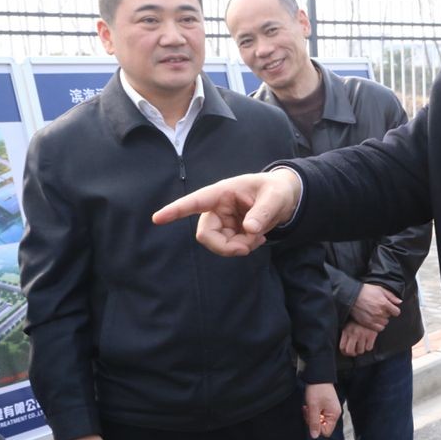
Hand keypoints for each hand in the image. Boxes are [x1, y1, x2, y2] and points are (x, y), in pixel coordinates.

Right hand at [151, 168, 302, 256]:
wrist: (283, 199)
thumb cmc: (276, 191)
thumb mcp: (275, 198)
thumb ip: (263, 212)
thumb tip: (250, 230)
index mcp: (222, 193)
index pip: (195, 202)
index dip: (175, 210)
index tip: (157, 218)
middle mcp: (216, 207)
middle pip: (206, 234)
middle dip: (226, 247)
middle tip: (248, 248)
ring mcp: (221, 221)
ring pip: (217, 244)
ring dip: (239, 247)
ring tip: (259, 238)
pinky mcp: (228, 232)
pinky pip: (229, 247)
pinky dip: (244, 247)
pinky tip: (257, 239)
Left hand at [303, 383, 340, 438]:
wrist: (318, 377)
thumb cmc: (317, 390)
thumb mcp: (313, 408)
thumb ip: (314, 423)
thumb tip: (314, 436)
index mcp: (334, 415)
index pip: (326, 431)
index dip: (316, 427)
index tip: (311, 418)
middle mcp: (334, 413)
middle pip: (322, 426)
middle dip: (313, 420)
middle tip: (308, 411)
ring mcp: (330, 409)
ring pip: (319, 420)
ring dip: (312, 415)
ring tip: (309, 407)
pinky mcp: (326, 406)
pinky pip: (319, 414)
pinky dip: (313, 411)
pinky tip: (310, 405)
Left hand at [339, 321, 378, 356]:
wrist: (371, 313)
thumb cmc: (358, 321)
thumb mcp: (348, 326)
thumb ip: (346, 335)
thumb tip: (344, 349)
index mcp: (346, 331)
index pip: (342, 347)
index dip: (344, 352)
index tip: (348, 351)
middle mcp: (354, 333)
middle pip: (350, 351)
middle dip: (352, 353)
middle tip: (355, 351)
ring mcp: (363, 334)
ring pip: (360, 351)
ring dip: (361, 349)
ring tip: (362, 344)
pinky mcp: (371, 335)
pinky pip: (369, 348)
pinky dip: (368, 346)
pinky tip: (368, 341)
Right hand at [350, 283, 400, 330]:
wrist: (352, 296)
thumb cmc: (366, 291)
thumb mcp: (380, 289)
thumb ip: (391, 296)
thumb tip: (399, 302)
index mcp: (384, 303)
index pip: (396, 312)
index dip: (394, 310)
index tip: (390, 308)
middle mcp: (380, 312)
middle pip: (389, 317)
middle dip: (386, 313)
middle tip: (379, 308)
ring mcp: (374, 319)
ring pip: (384, 323)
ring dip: (382, 319)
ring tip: (376, 314)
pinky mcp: (368, 323)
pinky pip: (378, 328)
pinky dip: (378, 325)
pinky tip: (374, 320)